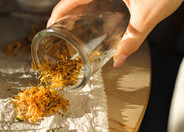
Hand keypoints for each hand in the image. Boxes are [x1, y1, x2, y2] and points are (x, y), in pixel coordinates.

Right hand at [48, 0, 182, 67]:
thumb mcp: (147, 17)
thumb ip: (132, 41)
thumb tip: (118, 60)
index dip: (57, 13)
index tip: (49, 25)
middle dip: (64, 13)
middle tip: (58, 29)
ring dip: (76, 9)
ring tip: (71, 25)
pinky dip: (90, 5)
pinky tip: (92, 15)